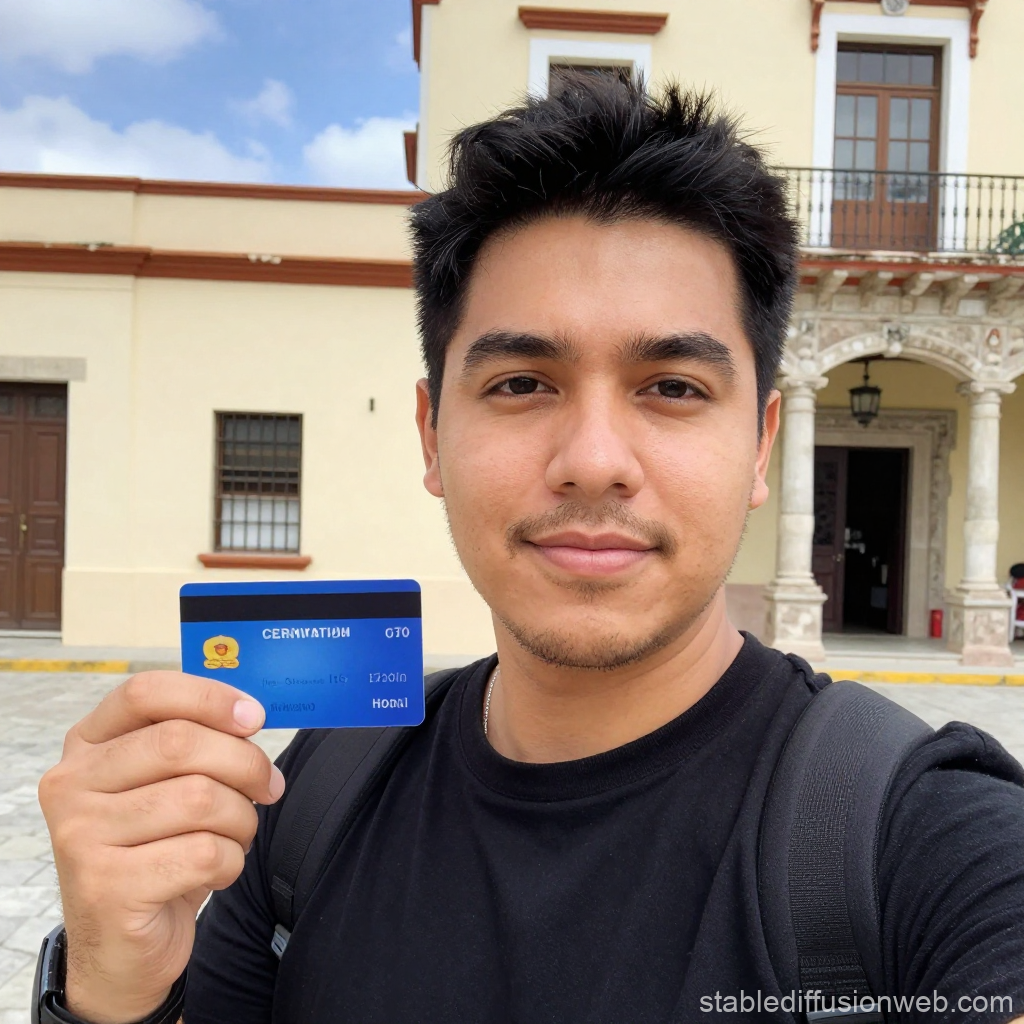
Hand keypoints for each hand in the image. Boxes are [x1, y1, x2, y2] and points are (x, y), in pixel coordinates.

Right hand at [38, 672, 285, 1023]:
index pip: (144, 692)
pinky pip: (204, 853)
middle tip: (268, 786)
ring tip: (236, 835)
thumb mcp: (166, 787)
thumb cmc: (157, 850)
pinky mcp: (107, 888)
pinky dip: (231, 861)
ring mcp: (82, 837)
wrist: (123, 948)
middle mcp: (72, 785)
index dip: (208, 696)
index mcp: (87, 746)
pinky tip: (217, 870)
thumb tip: (249, 717)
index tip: (255, 717)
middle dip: (244, 763)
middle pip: (180, 742)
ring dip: (242, 818)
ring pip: (200, 798)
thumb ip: (195, 742)